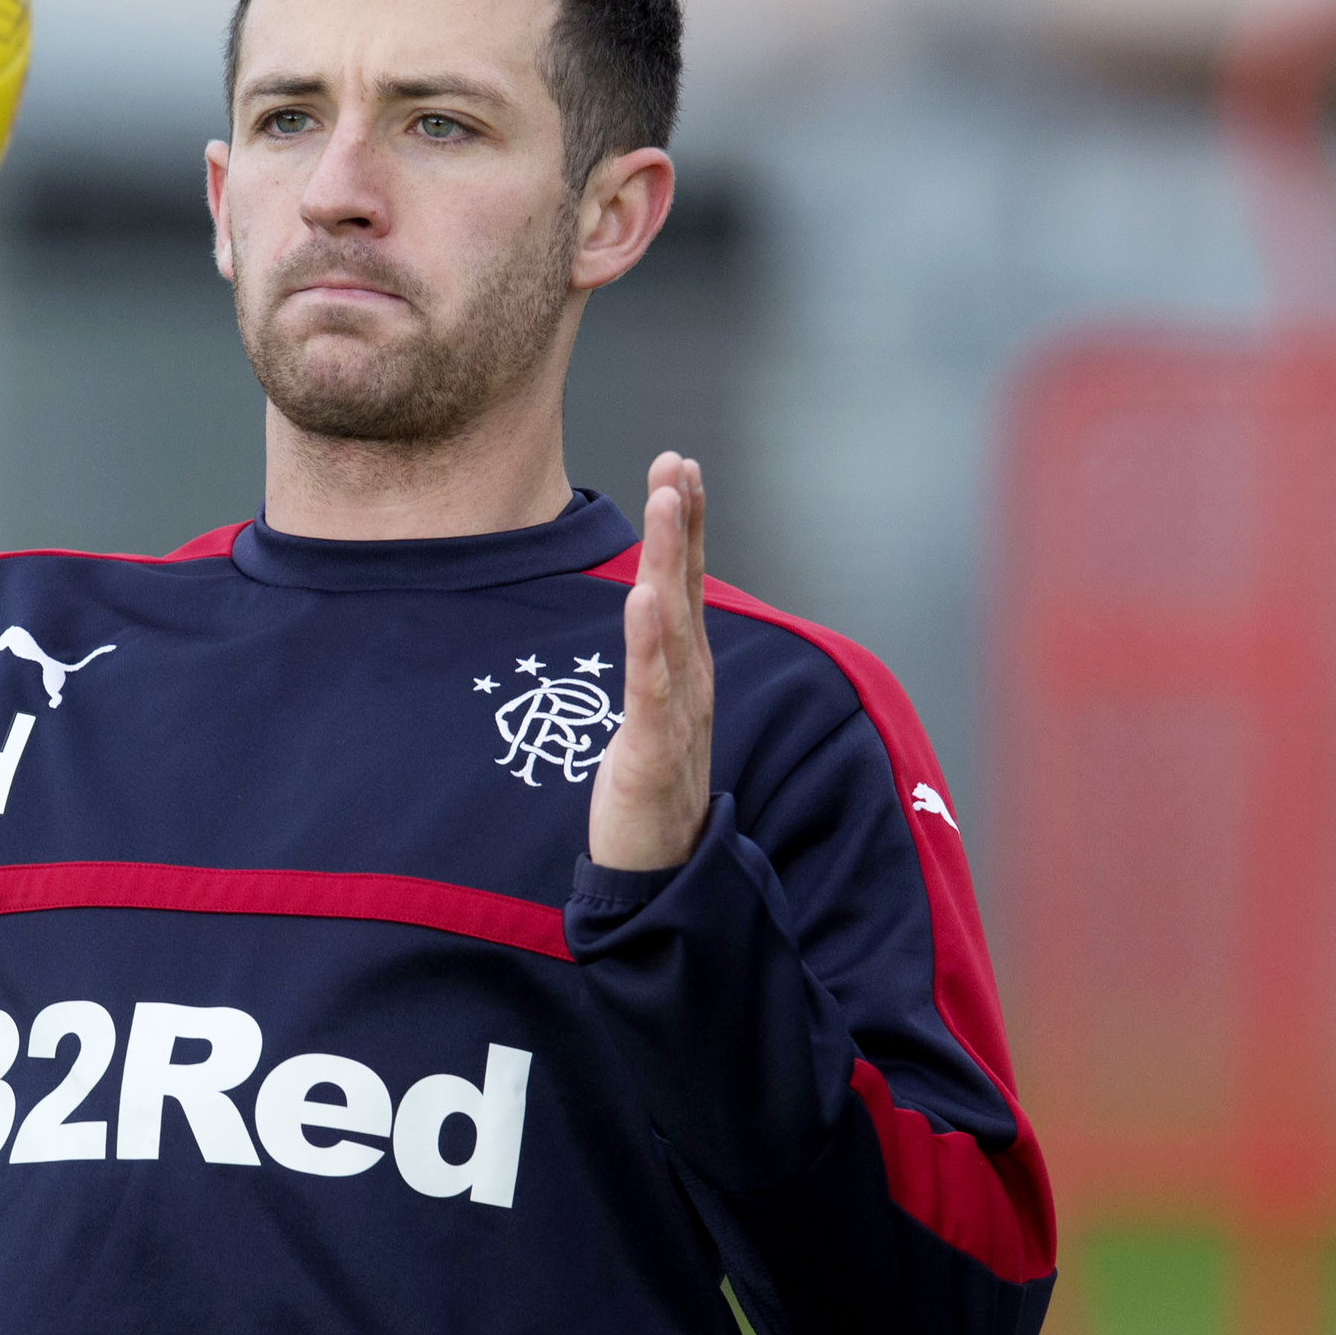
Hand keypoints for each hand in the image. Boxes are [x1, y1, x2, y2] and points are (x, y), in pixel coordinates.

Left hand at [588, 453, 712, 872]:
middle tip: (677, 462)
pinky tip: (643, 596)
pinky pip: (651, 688)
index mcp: (689, 669)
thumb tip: (653, 605)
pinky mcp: (653, 752)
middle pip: (684, 588)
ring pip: (671, 624)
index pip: (685, 583)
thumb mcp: (659, 710)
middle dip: (681, 522)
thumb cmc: (655, 788)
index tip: (680, 465)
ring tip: (665, 502)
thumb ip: (658, 660)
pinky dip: (648, 641)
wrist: (663, 872)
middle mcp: (692, 681)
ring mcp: (678, 714)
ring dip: (668, 558)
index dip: (685, 525)